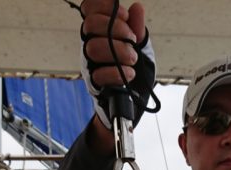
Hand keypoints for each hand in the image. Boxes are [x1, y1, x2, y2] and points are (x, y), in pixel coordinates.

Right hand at [80, 1, 154, 128]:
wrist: (133, 100)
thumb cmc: (134, 69)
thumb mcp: (141, 47)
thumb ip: (137, 28)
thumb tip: (136, 8)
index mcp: (100, 30)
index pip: (90, 7)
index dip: (105, 6)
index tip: (125, 16)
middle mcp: (91, 43)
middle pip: (91, 24)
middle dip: (116, 29)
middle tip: (132, 40)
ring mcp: (90, 63)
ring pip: (93, 48)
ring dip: (118, 51)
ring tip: (133, 59)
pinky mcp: (94, 83)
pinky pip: (98, 74)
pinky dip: (117, 73)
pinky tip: (129, 73)